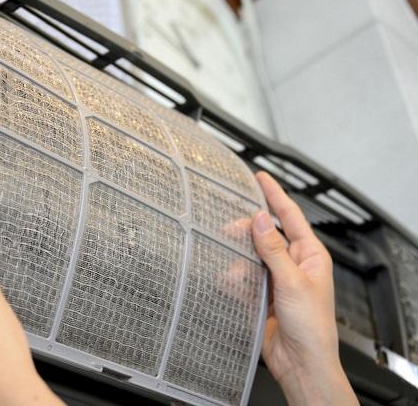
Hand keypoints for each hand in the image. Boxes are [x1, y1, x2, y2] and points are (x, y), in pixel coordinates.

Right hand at [252, 172, 357, 405]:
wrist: (301, 363)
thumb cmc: (312, 327)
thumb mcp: (292, 282)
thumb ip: (273, 249)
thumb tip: (261, 219)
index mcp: (310, 256)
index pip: (290, 216)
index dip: (274, 195)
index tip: (260, 177)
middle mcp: (293, 264)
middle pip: (265, 235)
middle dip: (246, 232)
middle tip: (228, 228)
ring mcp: (276, 280)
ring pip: (249, 256)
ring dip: (238, 261)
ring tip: (231, 269)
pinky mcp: (261, 296)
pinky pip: (241, 278)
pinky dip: (233, 280)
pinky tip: (229, 285)